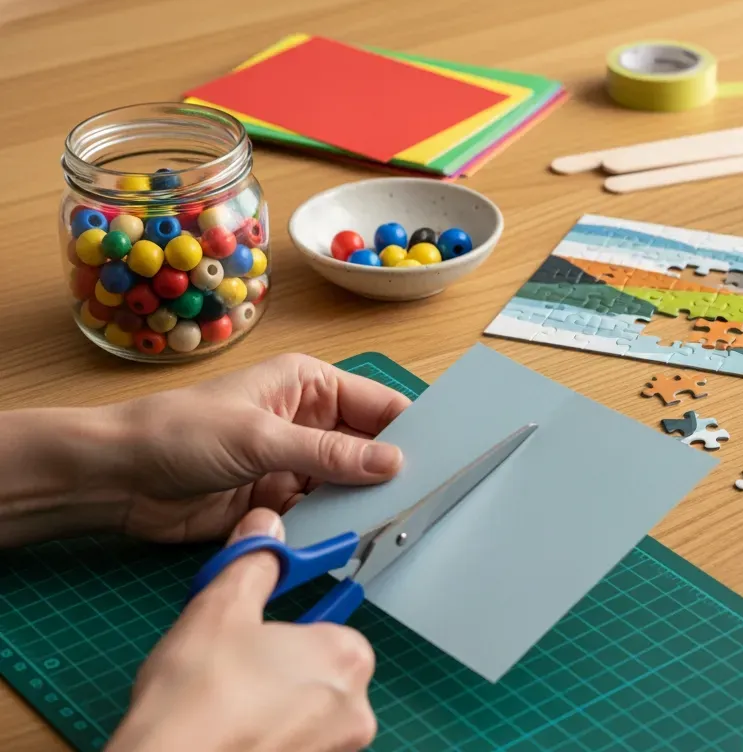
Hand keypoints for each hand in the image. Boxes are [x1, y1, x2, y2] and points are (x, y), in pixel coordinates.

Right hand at [106, 510, 377, 751]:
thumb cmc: (196, 701)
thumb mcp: (221, 608)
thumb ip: (253, 564)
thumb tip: (265, 529)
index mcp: (347, 658)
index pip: (328, 632)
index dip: (285, 633)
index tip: (255, 639)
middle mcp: (355, 710)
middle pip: (318, 678)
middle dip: (278, 673)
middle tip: (230, 673)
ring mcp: (335, 750)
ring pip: (305, 717)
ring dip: (272, 709)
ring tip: (223, 707)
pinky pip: (292, 746)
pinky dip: (266, 740)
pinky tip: (229, 736)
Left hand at [112, 353, 410, 541]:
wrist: (117, 480)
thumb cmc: (182, 433)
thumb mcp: (261, 438)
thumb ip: (329, 454)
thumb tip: (394, 464)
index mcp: (309, 384)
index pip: (377, 405)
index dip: (408, 430)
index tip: (444, 457)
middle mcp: (309, 420)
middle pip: (367, 447)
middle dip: (391, 471)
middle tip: (426, 498)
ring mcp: (294, 464)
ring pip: (347, 484)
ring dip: (363, 502)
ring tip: (397, 524)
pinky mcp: (278, 503)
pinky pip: (320, 514)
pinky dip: (334, 526)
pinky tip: (355, 539)